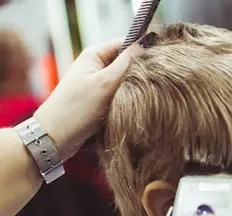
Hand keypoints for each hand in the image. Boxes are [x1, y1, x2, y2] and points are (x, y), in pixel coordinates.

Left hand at [34, 39, 142, 160]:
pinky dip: (128, 100)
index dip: (142, 51)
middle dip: (139, 72)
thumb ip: (126, 64)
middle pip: (127, 62)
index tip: (157, 64)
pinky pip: (121, 94)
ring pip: (126, 80)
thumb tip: (145, 44)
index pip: (126, 43)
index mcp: (95, 54)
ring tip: (142, 98)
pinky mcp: (100, 99)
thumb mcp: (105, 83)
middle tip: (150, 85)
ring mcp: (98, 82)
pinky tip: (134, 107)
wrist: (55, 136)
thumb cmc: (77, 109)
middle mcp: (96, 65)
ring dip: (134, 89)